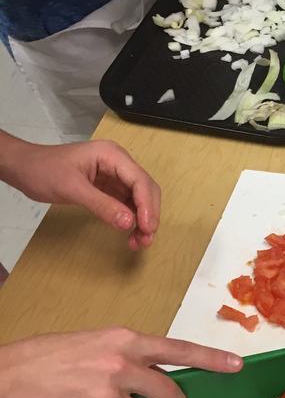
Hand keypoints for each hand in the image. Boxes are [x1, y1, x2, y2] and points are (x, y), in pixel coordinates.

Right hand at [0, 329, 242, 397]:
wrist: (10, 378)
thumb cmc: (49, 357)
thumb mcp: (97, 343)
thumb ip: (129, 356)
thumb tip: (155, 374)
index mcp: (125, 340)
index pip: (179, 350)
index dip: (211, 358)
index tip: (236, 365)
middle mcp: (122, 365)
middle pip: (167, 390)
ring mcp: (110, 395)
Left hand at [2, 137, 160, 249]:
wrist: (23, 167)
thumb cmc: (43, 172)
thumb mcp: (72, 189)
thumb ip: (101, 205)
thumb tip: (128, 223)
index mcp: (112, 156)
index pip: (139, 180)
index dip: (147, 205)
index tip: (147, 228)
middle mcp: (119, 163)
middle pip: (145, 189)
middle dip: (148, 214)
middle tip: (146, 239)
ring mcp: (115, 175)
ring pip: (138, 198)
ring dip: (142, 219)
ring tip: (139, 242)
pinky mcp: (108, 186)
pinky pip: (126, 203)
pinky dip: (130, 218)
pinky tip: (129, 233)